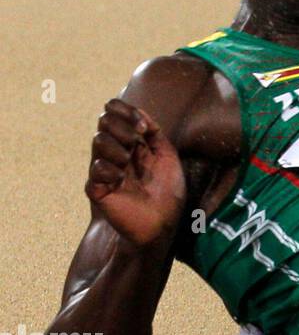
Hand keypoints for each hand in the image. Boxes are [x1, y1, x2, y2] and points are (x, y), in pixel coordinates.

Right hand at [86, 100, 185, 246]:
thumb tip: (140, 111)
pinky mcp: (98, 189)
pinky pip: (96, 169)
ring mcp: (105, 170)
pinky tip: (120, 179)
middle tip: (137, 142)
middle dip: (123, 126)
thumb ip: (154, 132)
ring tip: (129, 162)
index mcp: (130, 143)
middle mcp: (115, 153)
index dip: (124, 111)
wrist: (162, 223)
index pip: (115, 115)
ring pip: (98, 141)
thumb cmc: (167, 191)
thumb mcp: (167, 156)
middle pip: (104, 122)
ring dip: (117, 146)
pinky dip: (109, 169)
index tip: (143, 126)